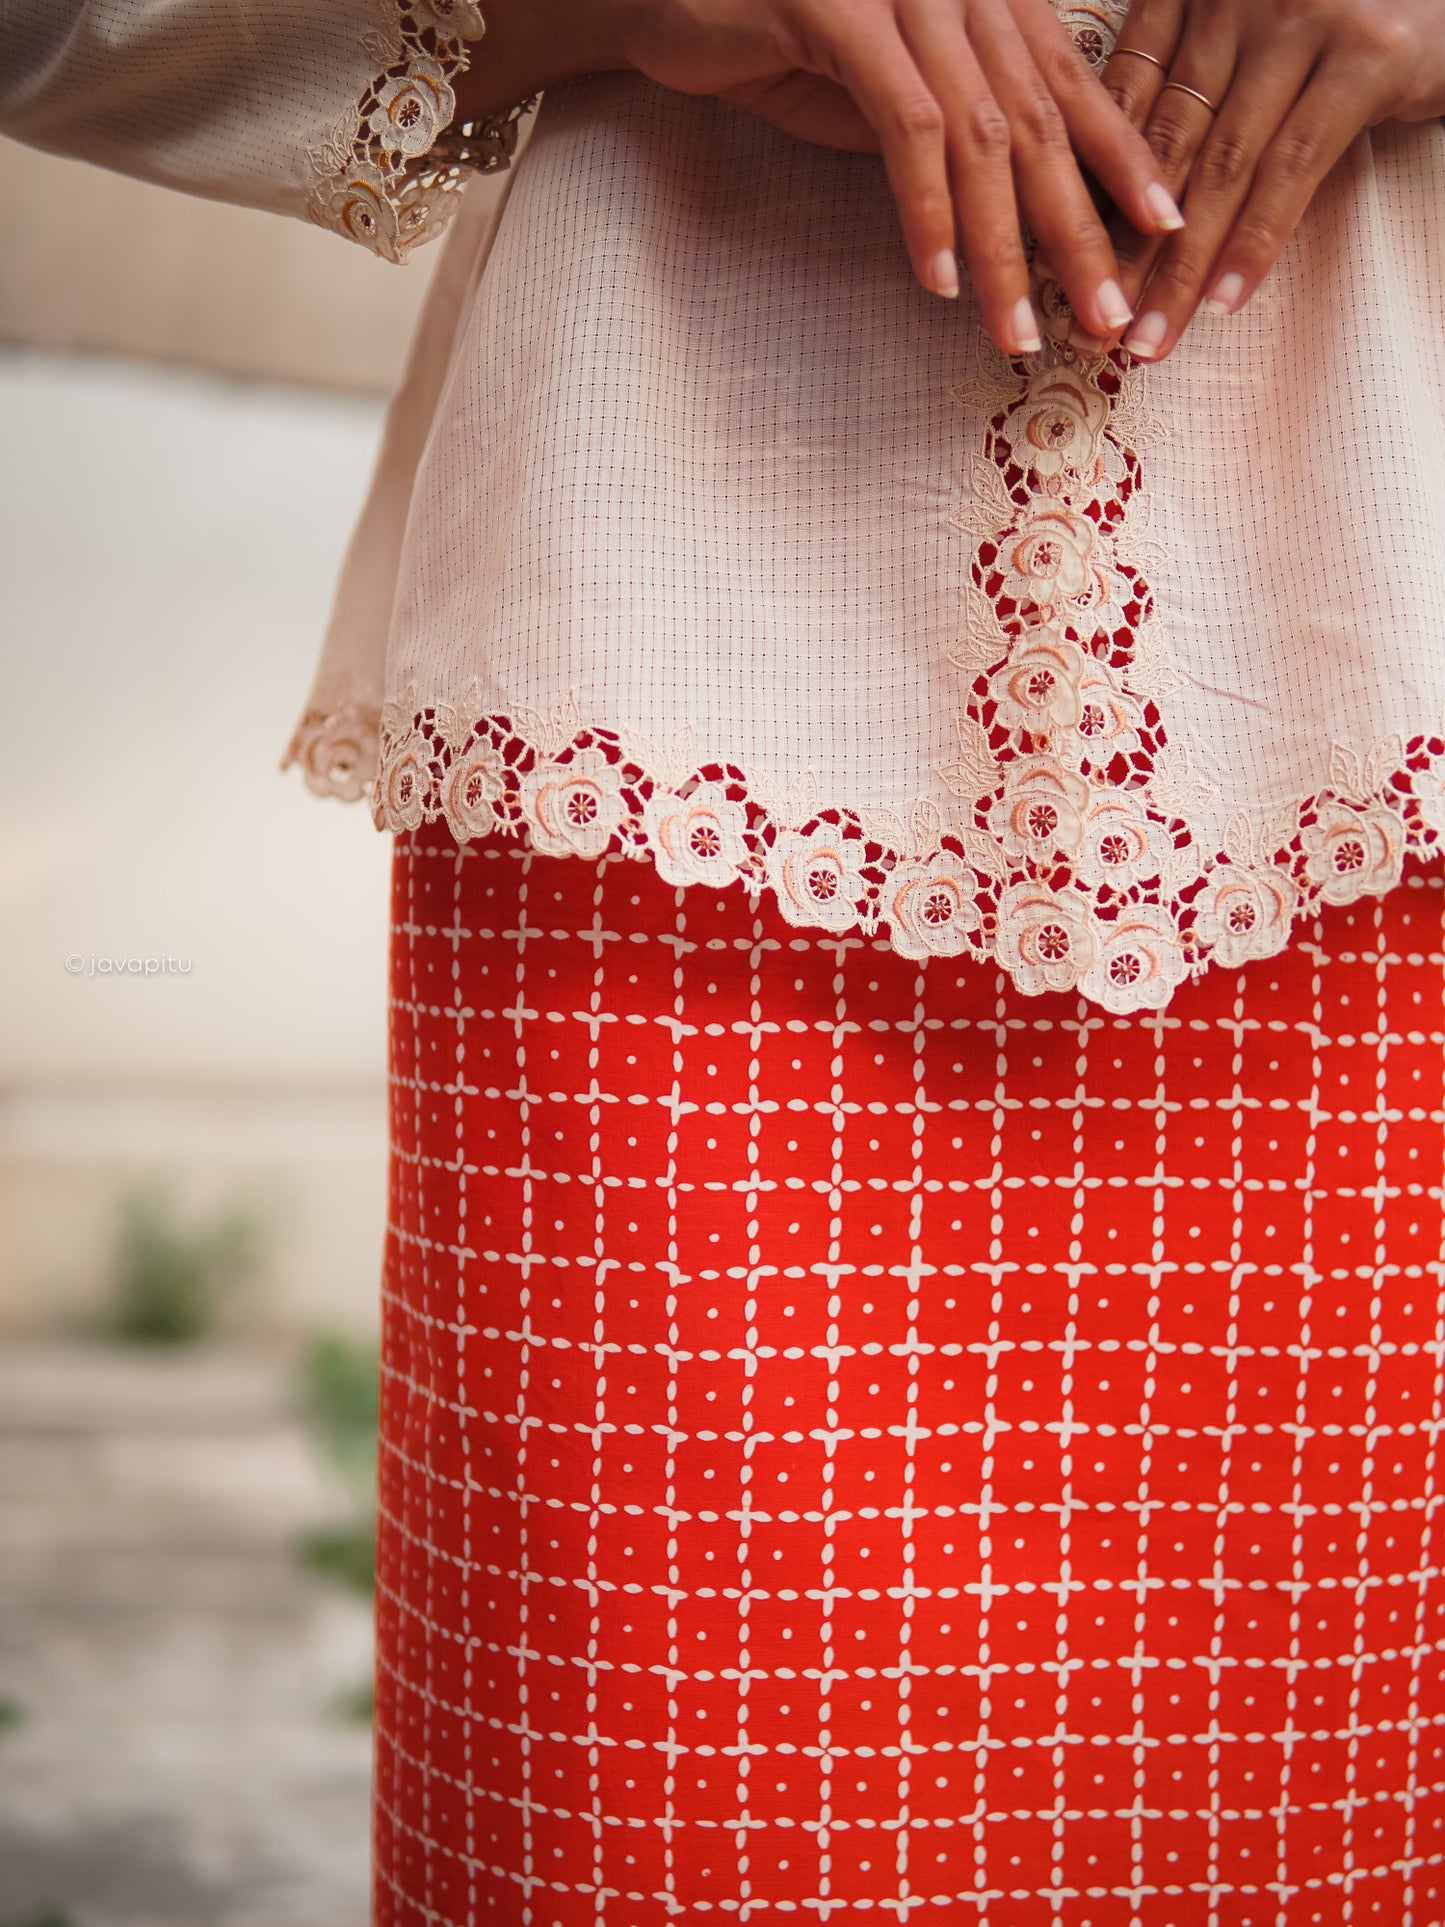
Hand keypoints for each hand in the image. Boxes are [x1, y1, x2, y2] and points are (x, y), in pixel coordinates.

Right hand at [458, 0, 1185, 351]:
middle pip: (1039, 118)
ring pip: (982, 133)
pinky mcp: (839, 9)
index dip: (1122, 158)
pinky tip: (937, 282)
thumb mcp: (882, 91)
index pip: (1070, 81)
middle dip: (1078, 230)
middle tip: (1109, 319)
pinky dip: (926, 211)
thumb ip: (953, 127)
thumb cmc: (774, 41)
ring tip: (1018, 332)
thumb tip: (1019, 203)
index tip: (1164, 234)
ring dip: (1004, 246)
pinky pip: (906, 125)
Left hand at [1090, 0, 1444, 360]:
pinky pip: (1294, 167)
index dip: (1092, 193)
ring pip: (1222, 167)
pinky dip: (1256, 240)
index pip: (1127, 102)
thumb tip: (1115, 211)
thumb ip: (1193, 97)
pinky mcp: (1365, 55)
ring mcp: (1302, 17)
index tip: (1063, 272)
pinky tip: (1225, 303)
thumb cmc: (1347, 25)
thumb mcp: (1253, 48)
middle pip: (1166, 144)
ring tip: (1150, 341)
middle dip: (1125, 249)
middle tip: (1093, 328)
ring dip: (1181, 268)